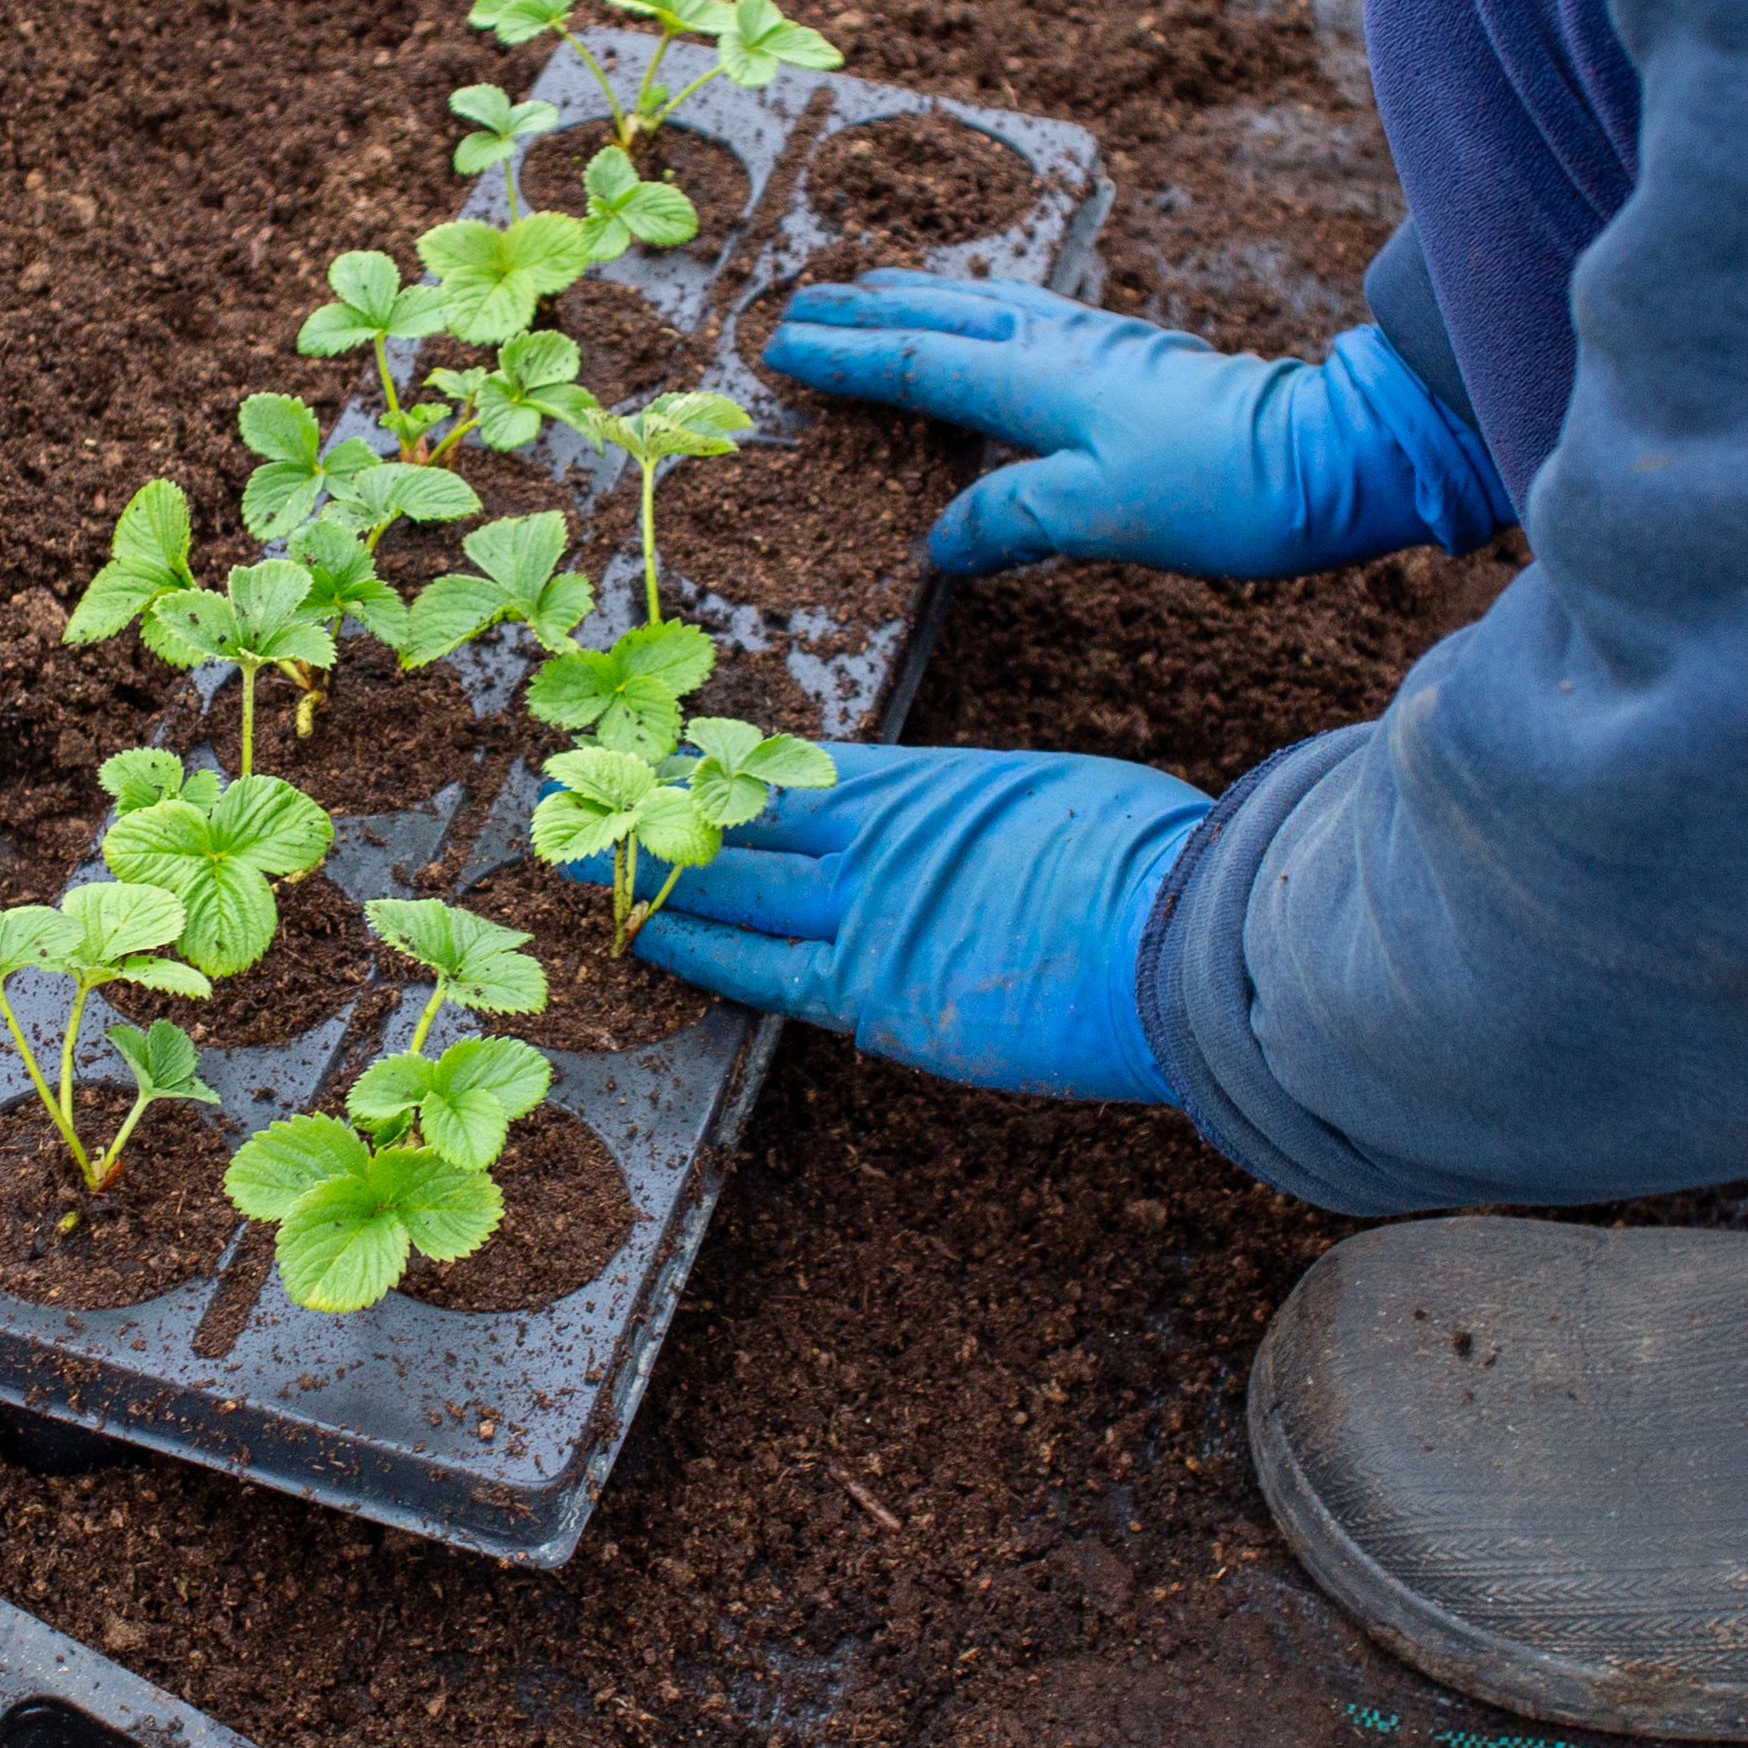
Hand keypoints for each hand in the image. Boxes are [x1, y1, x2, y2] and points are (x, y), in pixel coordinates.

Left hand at [574, 739, 1208, 1102]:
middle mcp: (880, 839)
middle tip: (571, 790)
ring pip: (734, 889)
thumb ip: (986, 823)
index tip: (660, 754)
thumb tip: (977, 843)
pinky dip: (697, 951)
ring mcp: (870, 913)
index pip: (795, 771)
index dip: (720, 765)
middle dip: (653, 806)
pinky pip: (762, 971)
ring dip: (647, 872)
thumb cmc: (1151, 866)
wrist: (1178, 933)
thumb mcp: (1056, 804)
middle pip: (741, 819)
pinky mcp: (875, 992)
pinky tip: (637, 935)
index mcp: (926, 785)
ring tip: (569, 858)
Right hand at [763, 273, 1511, 579]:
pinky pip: (1027, 316)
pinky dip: (979, 308)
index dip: (845, 360)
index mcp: (1036, 380)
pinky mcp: (1132, 356)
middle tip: (802, 299)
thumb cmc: (1218, 489)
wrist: (1330, 455)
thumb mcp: (1097, 516)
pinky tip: (990, 318)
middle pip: (941, 315)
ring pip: (985, 304)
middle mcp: (1060, 345)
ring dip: (921, 296)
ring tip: (875, 288)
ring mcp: (1099, 343)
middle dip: (867, 308)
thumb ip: (1007, 519)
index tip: (781, 348)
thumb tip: (937, 539)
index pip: (915, 366)